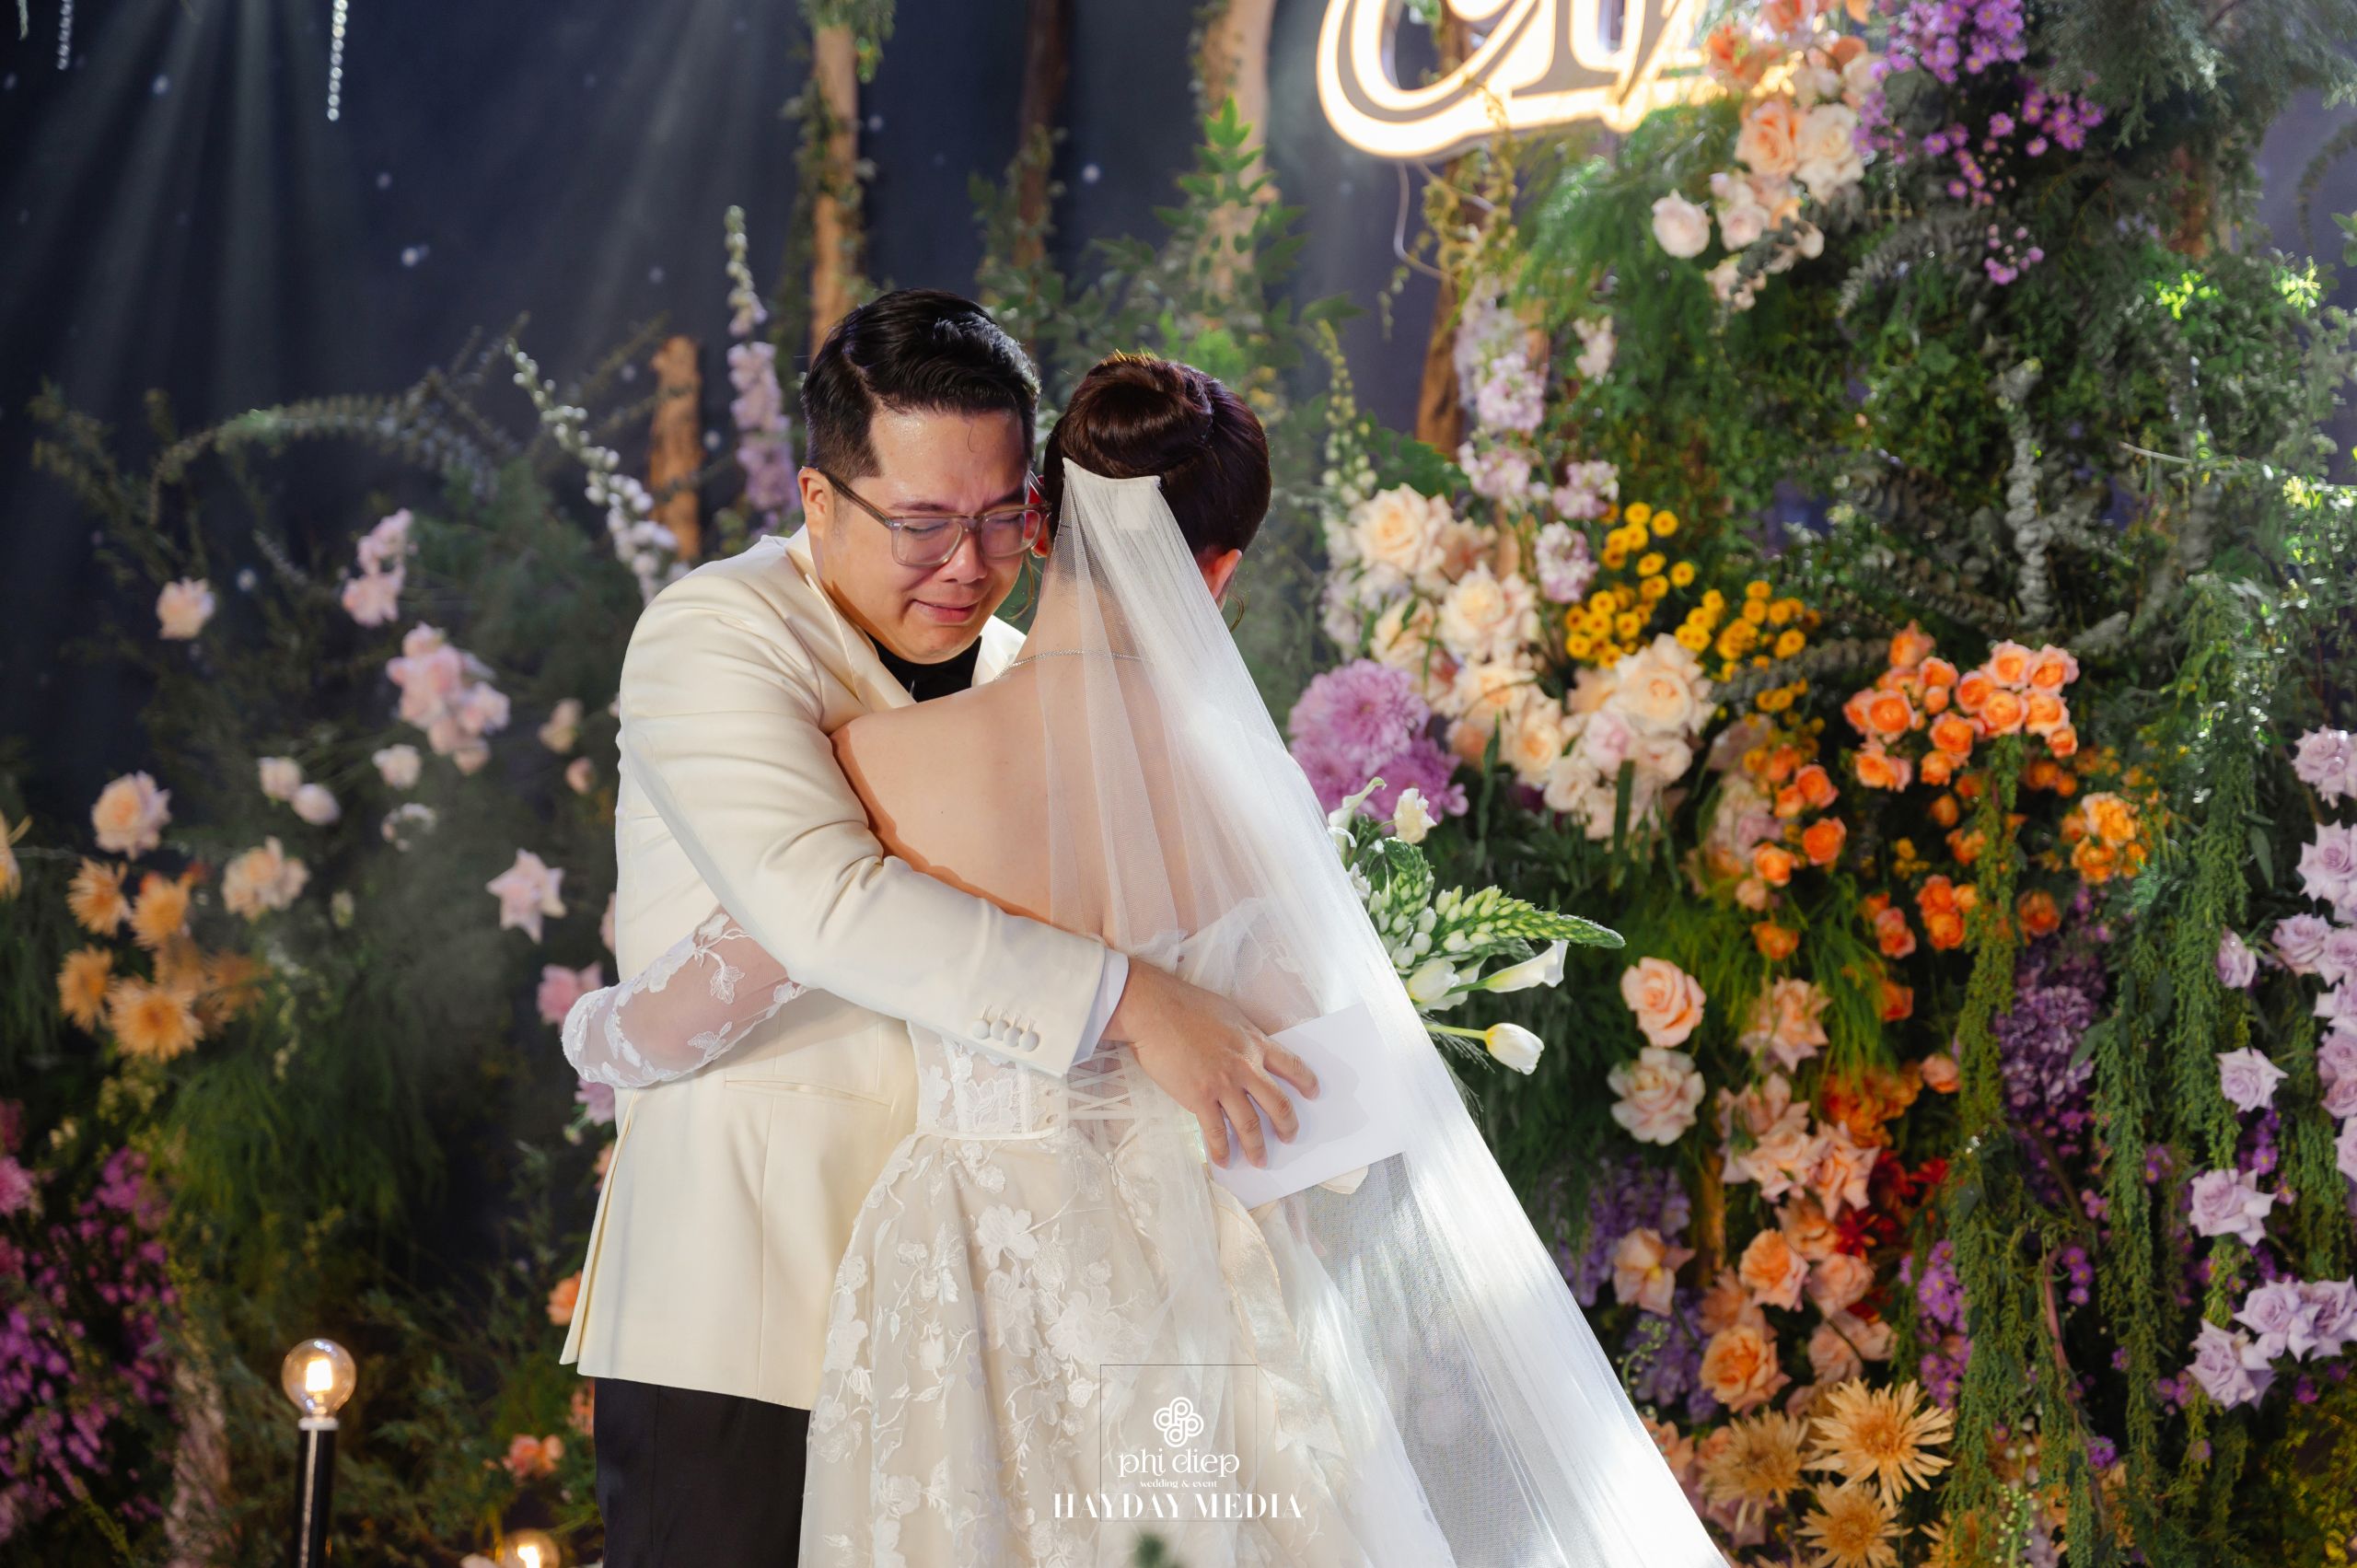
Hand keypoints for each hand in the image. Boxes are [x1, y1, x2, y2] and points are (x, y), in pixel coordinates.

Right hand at [1109, 962, 1317, 1168]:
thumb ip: (1245, 1035)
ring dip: (1257, 1146)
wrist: (1155, 1010)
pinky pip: (1216, 1131)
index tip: (1314, 1093)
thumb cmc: (1186, 1005)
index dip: (1306, 1081)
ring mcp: (1223, 1084)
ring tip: (1260, 1160)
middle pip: (1278, 1103)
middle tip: (1290, 1137)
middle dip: (1287, 1125)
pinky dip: (1221, 1150)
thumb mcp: (1230, 1014)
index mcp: (1255, 1043)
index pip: (1292, 1065)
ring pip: (1250, 1124)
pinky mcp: (1199, 1097)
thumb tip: (1251, 1048)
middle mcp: (1245, 1066)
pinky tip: (1224, 1160)